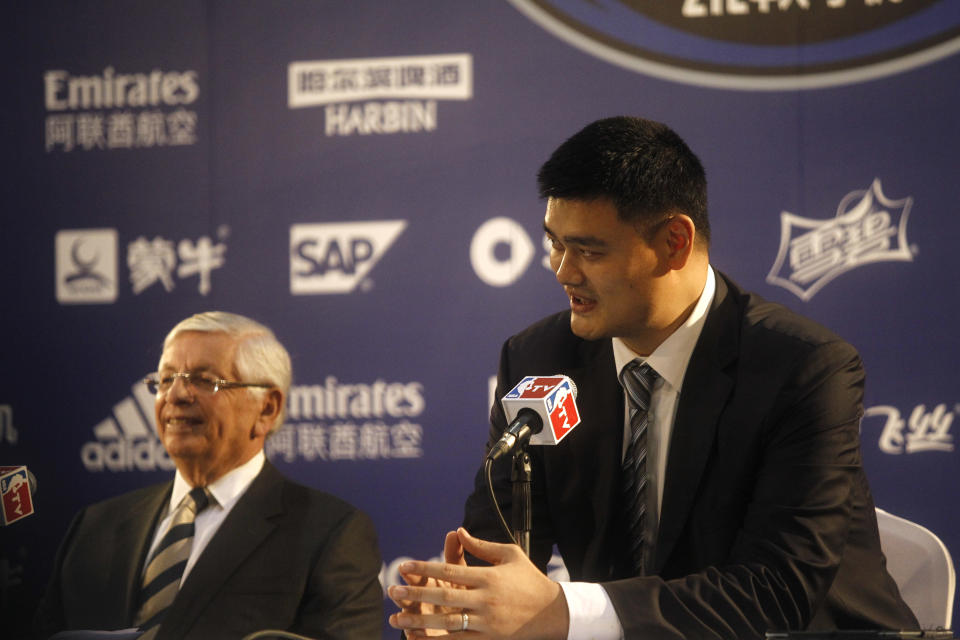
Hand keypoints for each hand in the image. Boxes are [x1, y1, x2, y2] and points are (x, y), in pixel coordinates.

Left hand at [388, 527, 568, 638]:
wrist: (553, 612)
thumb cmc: (529, 579)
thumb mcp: (510, 555)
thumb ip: (482, 546)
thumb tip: (458, 532)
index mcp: (489, 576)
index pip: (450, 570)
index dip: (425, 567)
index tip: (404, 566)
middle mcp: (486, 598)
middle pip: (444, 596)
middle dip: (416, 594)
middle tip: (392, 591)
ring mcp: (487, 621)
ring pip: (448, 622)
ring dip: (420, 621)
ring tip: (397, 619)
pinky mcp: (490, 639)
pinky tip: (418, 639)